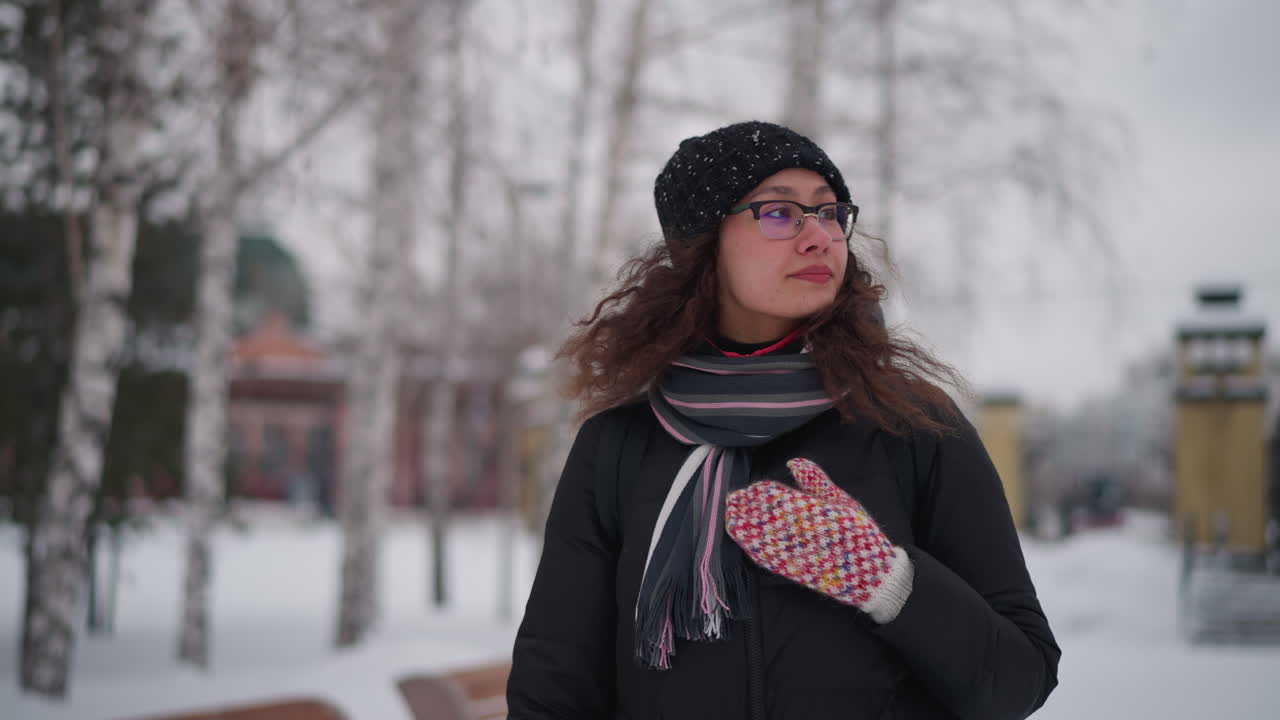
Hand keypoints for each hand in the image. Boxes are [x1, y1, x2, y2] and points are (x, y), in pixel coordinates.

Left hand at [724, 458, 912, 622]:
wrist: (872, 575)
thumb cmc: (860, 534)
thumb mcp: (842, 502)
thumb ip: (816, 482)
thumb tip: (794, 462)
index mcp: (812, 508)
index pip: (775, 495)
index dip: (758, 492)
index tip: (749, 490)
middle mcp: (799, 528)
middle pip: (761, 512)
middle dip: (745, 505)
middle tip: (733, 499)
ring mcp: (793, 551)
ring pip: (757, 533)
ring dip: (741, 522)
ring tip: (732, 512)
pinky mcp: (790, 570)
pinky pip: (763, 556)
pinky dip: (749, 544)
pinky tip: (740, 536)